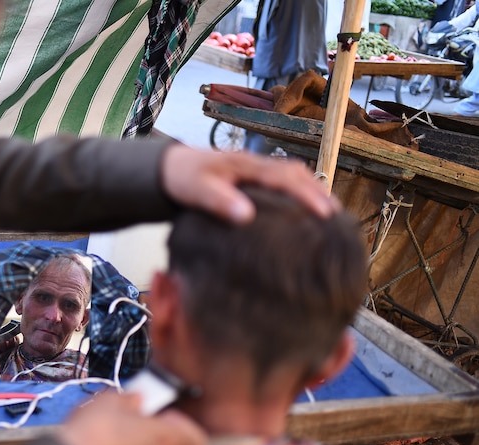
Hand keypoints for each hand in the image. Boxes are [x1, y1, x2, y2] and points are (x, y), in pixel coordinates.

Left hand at [160, 145, 336, 222]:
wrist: (171, 168)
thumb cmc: (184, 179)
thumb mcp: (197, 190)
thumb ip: (219, 201)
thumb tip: (245, 215)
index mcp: (247, 166)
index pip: (285, 178)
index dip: (307, 195)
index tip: (325, 213)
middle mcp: (256, 163)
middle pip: (297, 173)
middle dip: (318, 192)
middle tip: (337, 217)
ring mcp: (256, 168)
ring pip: (293, 174)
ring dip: (312, 190)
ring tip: (328, 214)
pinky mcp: (253, 176)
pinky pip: (283, 180)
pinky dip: (299, 190)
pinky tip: (302, 209)